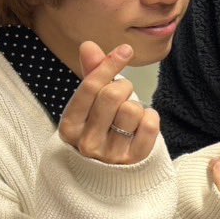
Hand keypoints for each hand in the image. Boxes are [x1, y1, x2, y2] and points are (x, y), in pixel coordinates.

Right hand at [59, 41, 158, 165]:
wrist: (109, 172)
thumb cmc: (98, 128)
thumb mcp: (89, 104)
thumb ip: (91, 74)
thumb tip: (88, 45)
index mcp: (69, 127)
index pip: (90, 88)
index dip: (109, 65)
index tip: (125, 50)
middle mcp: (87, 144)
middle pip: (112, 95)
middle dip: (124, 86)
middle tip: (123, 93)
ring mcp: (111, 155)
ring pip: (133, 109)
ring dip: (136, 104)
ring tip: (129, 115)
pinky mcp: (135, 161)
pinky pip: (150, 124)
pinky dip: (150, 117)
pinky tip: (141, 125)